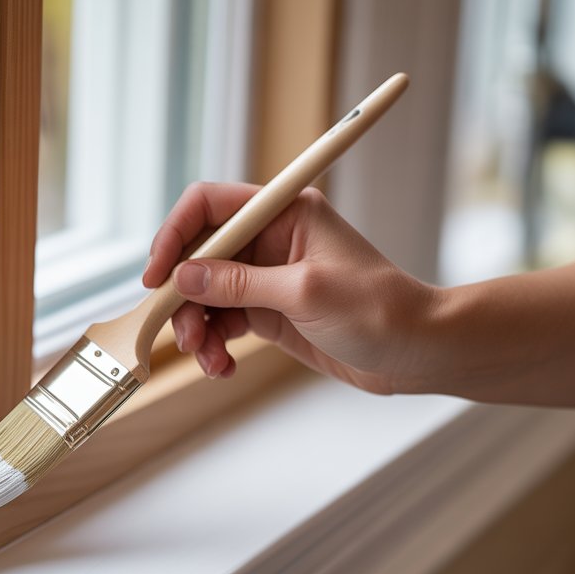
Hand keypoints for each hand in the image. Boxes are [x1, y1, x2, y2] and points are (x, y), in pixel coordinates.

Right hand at [141, 182, 442, 393]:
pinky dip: (214, 345)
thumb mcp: (304, 294)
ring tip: (207, 358)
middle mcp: (270, 239)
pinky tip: (222, 367)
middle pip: (198, 255)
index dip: (175, 235)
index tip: (157, 276)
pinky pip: (221, 323)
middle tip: (182, 334)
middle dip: (183, 295)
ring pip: (204, 294)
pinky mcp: (268, 311)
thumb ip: (239, 284)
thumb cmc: (379, 310)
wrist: (417, 352)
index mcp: (284, 213)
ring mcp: (266, 276)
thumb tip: (184, 277)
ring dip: (196, 328)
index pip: (209, 206)